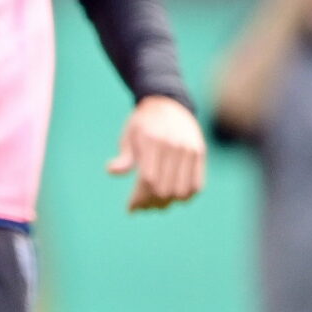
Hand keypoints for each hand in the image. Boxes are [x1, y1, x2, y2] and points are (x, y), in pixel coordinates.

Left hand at [107, 95, 207, 212]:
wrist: (168, 103)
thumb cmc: (143, 123)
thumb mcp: (129, 135)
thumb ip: (125, 156)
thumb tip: (111, 171)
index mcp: (152, 140)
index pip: (147, 180)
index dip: (139, 199)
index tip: (131, 208)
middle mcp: (173, 144)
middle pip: (164, 189)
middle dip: (151, 204)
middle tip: (143, 208)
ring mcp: (189, 149)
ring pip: (181, 191)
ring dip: (168, 203)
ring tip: (157, 204)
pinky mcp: (200, 153)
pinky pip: (197, 185)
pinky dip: (186, 197)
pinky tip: (174, 198)